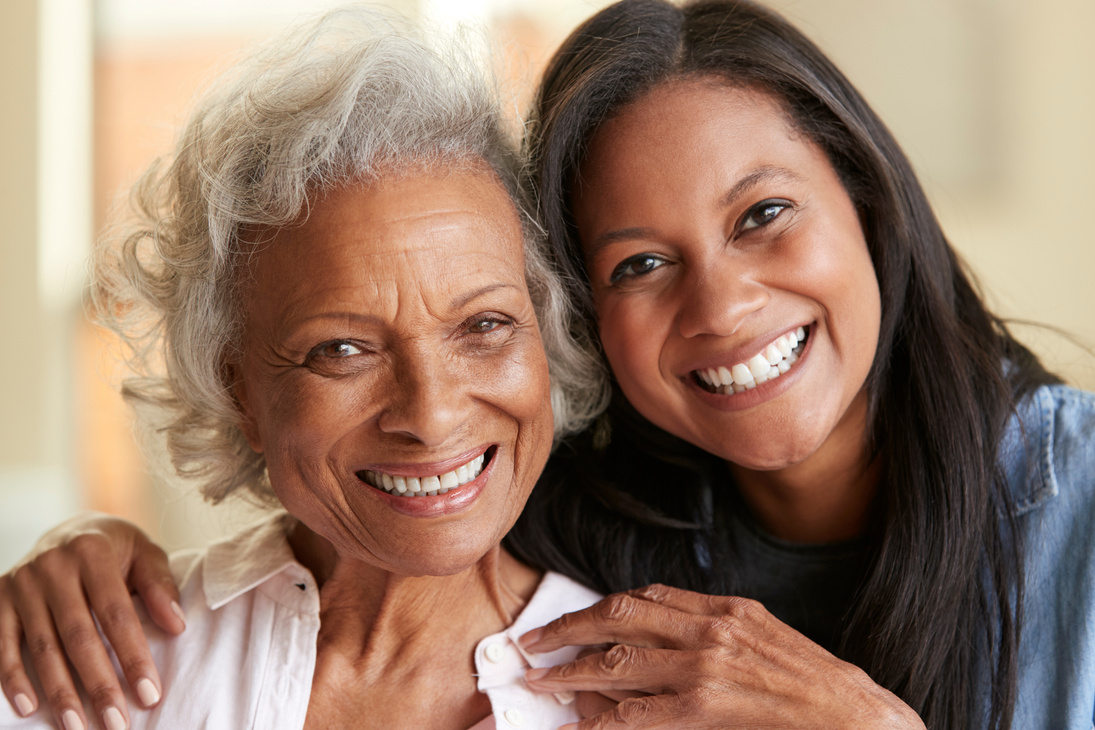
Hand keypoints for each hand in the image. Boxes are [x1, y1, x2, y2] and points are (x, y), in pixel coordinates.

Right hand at [0, 512, 183, 729]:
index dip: (133, 656)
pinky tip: (29, 708)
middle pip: (78, 636)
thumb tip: (176, 626)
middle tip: (116, 723)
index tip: (150, 694)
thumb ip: (160, 586)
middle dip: (99, 684)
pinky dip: (13, 678)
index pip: (117, 613)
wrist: (68, 528)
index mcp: (93, 551)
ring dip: (60, 692)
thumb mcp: (144, 552)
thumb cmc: (116, 549)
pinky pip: (3, 644)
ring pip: (43, 647)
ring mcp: (22, 583)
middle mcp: (53, 565)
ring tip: (78, 727)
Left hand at [519, 584, 924, 729]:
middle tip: (532, 642)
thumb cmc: (815, 686)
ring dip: (571, 670)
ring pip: (617, 661)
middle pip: (619, 617)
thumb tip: (660, 637)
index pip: (644, 597)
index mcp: (725, 609)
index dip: (600, 608)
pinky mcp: (703, 710)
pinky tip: (578, 723)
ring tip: (538, 677)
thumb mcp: (766, 639)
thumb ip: (714, 630)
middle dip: (569, 628)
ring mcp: (704, 669)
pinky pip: (636, 713)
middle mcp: (709, 630)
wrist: (858, 720)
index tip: (572, 619)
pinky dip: (600, 718)